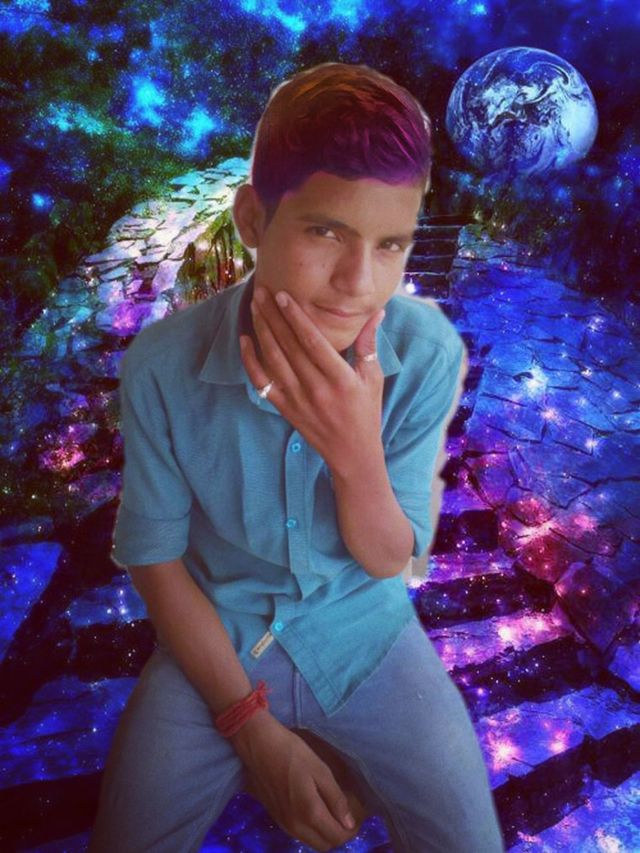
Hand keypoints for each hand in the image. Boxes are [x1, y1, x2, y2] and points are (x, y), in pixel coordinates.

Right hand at [238, 716, 367, 850]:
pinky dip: (311, 830)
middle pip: (324, 845)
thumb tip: (349, 823)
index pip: (336, 837)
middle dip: (338, 835)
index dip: (350, 831)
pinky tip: (314, 811)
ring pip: (311, 842)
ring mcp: (284, 824)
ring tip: (333, 813)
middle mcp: (296, 826)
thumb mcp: (320, 771)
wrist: (260, 747)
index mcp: (310, 814)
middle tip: (347, 816)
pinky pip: (299, 834)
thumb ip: (336, 799)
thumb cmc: (293, 753)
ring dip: (324, 834)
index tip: (358, 817)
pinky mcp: (276, 818)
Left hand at [239, 285, 385, 473]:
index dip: (296, 317)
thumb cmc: (366, 411)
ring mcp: (297, 399)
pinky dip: (250, 360)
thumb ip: (369, 343)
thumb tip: (377, 311)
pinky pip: (262, 381)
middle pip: (289, 345)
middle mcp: (316, 388)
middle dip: (274, 315)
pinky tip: (245, 340)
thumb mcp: (373, 377)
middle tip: (262, 289)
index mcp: (340, 378)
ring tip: (255, 306)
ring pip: (273, 359)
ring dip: (261, 330)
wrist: (351, 453)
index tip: (283, 295)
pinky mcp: (284, 408)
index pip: (312, 341)